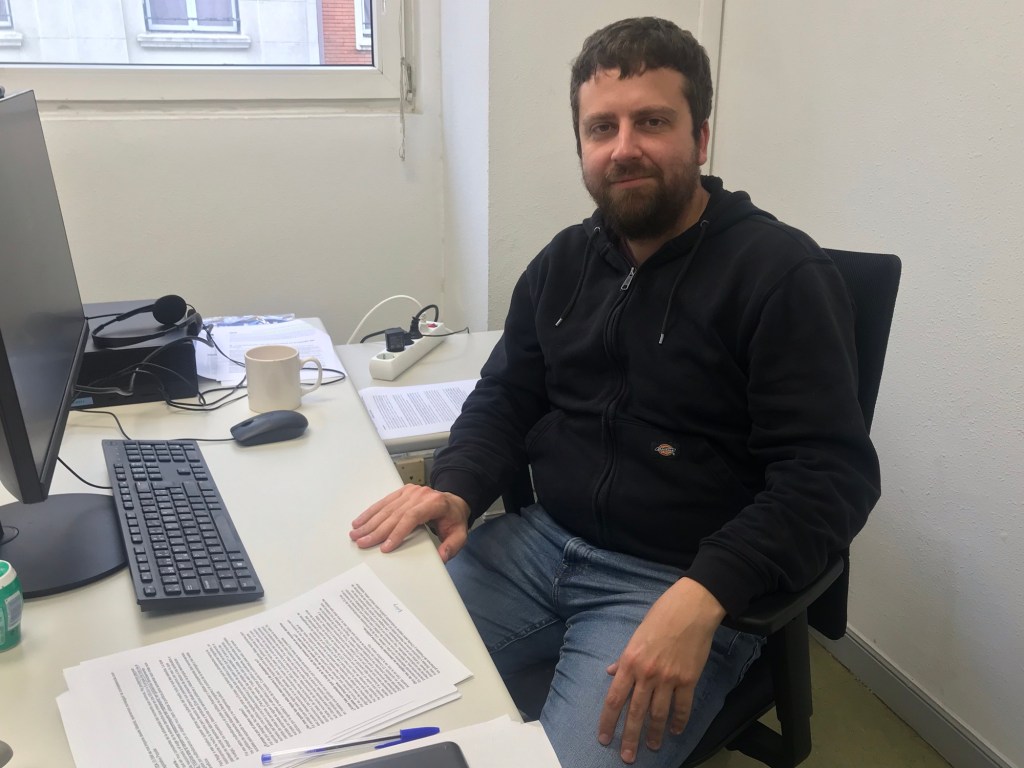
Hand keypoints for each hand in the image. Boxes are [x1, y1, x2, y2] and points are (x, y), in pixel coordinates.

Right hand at [350, 484, 470, 562]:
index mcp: (434, 504)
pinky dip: (371, 512)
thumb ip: (452, 547)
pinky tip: (360, 521)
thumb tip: (441, 557)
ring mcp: (410, 492)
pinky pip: (384, 502)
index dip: (397, 532)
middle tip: (362, 543)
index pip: (412, 517)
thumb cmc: (454, 520)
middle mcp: (420, 495)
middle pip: (395, 514)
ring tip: (355, 533)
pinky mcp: (402, 492)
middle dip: (377, 530)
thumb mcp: (460, 535)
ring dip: (369, 522)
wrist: (454, 502)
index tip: (385, 547)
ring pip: (386, 508)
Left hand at [598, 577, 725, 763]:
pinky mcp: (688, 679)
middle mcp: (647, 674)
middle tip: (627, 757)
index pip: (614, 699)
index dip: (608, 722)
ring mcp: (668, 678)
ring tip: (651, 748)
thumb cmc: (660, 616)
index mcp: (630, 662)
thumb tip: (611, 673)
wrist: (690, 609)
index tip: (604, 738)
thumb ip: (624, 659)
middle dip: (630, 738)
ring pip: (658, 714)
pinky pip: (682, 707)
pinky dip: (678, 722)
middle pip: (635, 713)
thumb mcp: (635, 635)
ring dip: (654, 734)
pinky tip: (674, 731)